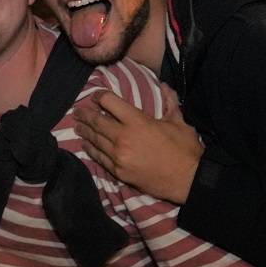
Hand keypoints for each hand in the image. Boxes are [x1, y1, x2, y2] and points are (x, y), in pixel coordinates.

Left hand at [73, 84, 201, 203]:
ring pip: (95, 140)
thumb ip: (169, 102)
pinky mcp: (119, 172)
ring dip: (84, 132)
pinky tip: (86, 146)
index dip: (100, 97)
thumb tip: (165, 86)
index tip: (95, 96)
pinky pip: (100, 158)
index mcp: (137, 121)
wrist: (189, 180)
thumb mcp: (179, 122)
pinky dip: (91, 150)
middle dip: (85, 115)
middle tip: (76, 111)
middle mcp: (123, 137)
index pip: (110, 102)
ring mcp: (119, 156)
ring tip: (77, 126)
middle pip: (97, 122)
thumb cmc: (185, 149)